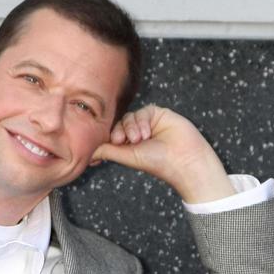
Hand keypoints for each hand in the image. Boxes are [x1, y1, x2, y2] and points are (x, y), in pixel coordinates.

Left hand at [92, 105, 236, 203]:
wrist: (184, 160)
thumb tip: (88, 152)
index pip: (112, 133)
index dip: (109, 136)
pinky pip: (143, 111)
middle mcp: (138, 133)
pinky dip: (142, 121)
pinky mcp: (159, 114)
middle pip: (119, 123)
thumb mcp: (127, 156)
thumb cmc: (157, 162)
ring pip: (130, 116)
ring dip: (132, 127)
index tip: (112, 144)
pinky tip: (148, 133)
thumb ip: (107, 151)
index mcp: (129, 144)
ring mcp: (148, 123)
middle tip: (123, 141)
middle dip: (120, 131)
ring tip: (140, 140)